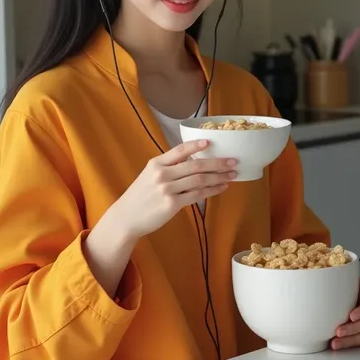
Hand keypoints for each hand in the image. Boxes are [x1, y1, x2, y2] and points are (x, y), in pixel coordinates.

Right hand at [112, 139, 236, 240]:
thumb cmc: (140, 196)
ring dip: (218, 177)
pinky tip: (221, 188)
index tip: (210, 142)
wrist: (126, 217)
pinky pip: (197, 195)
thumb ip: (168, 168)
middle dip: (217, 163)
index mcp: (156, 163)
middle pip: (195, 165)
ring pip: (199, 180)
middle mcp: (162, 174)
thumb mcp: (149, 175)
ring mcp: (167, 189)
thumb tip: (193, 162)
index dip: (195, 145)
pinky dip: (211, 191)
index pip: (179, 150)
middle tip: (233, 161)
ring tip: (232, 175)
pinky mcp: (172, 204)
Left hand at [331, 277, 359, 349]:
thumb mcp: (340, 280)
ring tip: (336, 342)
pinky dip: (353, 343)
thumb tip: (318, 289)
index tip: (351, 316)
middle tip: (338, 332)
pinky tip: (340, 344)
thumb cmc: (342, 285)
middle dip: (354, 328)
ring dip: (352, 339)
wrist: (343, 293)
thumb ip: (334, 284)